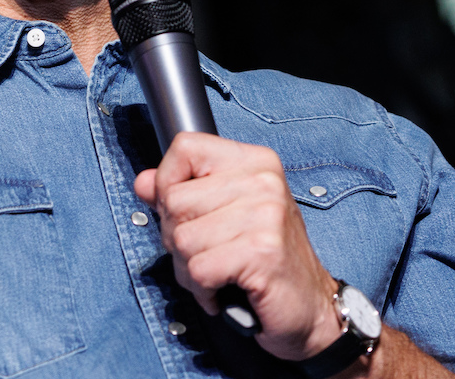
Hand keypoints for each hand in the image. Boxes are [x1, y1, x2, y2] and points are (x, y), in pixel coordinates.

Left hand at [134, 132, 343, 361]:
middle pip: (174, 200)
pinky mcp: (262, 251)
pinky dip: (203, 289)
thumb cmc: (264, 259)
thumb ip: (180, 192)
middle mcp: (262, 180)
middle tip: (210, 252)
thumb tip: (143, 182)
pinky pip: (198, 270)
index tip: (187, 211)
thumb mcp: (222, 214)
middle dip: (177, 237)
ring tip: (219, 272)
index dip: (168, 182)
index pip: (185, 146)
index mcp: (253, 161)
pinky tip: (225, 289)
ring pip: (182, 239)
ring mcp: (265, 214)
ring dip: (189, 268)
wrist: (311, 308)